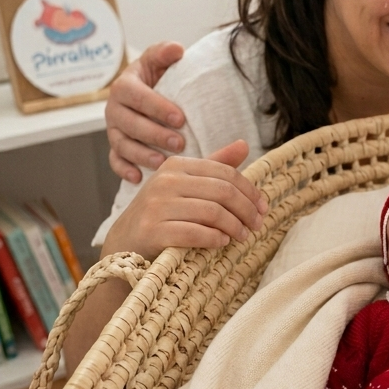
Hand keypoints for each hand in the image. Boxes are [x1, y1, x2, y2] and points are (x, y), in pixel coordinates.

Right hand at [101, 141, 267, 259]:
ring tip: (242, 236)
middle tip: (257, 225)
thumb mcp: (185, 185)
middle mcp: (165, 181)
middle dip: (247, 210)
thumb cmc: (161, 213)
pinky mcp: (152, 230)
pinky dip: (214, 239)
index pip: (225, 173)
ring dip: (234, 227)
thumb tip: (244, 145)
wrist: (124, 243)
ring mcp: (156, 206)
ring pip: (212, 212)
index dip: (250, 191)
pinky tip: (222, 242)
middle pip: (223, 192)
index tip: (263, 208)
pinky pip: (194, 233)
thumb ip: (214, 166)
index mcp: (176, 166)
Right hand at [106, 43, 186, 183]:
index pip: (138, 97)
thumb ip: (164, 53)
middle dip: (154, 134)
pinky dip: (124, 170)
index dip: (157, 108)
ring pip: (122, 145)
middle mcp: (114, 109)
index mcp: (124, 87)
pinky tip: (138, 178)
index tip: (180, 118)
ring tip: (162, 162)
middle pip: (130, 124)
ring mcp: (114, 130)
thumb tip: (177, 49)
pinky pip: (115, 161)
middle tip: (179, 143)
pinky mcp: (115, 147)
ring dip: (141, 155)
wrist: (148, 93)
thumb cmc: (157, 77)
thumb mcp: (158, 61)